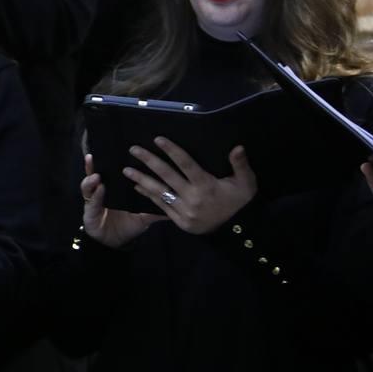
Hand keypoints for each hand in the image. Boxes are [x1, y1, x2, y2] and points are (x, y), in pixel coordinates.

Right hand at [81, 153, 165, 247]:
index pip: (112, 173)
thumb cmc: (127, 227)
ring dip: (92, 178)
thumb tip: (177, 203)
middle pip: (98, 173)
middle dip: (97, 164)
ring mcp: (93, 199)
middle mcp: (102, 190)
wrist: (114, 243)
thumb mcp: (143, 217)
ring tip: (97, 174)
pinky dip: (95, 194)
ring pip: (89, 184)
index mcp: (115, 189)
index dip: (113, 161)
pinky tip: (100, 187)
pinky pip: (91, 201)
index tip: (120, 151)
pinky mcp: (88, 210)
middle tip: (98, 155)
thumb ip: (155, 209)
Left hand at [124, 138, 256, 233]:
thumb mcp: (246, 183)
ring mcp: (185, 211)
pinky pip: (162, 206)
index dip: (172, 151)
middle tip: (133, 149)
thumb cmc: (240, 202)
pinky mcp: (180, 222)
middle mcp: (193, 198)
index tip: (157, 139)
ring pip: (160, 192)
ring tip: (126, 169)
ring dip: (141, 179)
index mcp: (207, 185)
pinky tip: (138, 186)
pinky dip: (149, 196)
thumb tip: (238, 147)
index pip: (186, 164)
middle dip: (149, 161)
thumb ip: (240, 165)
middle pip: (167, 175)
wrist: (239, 232)